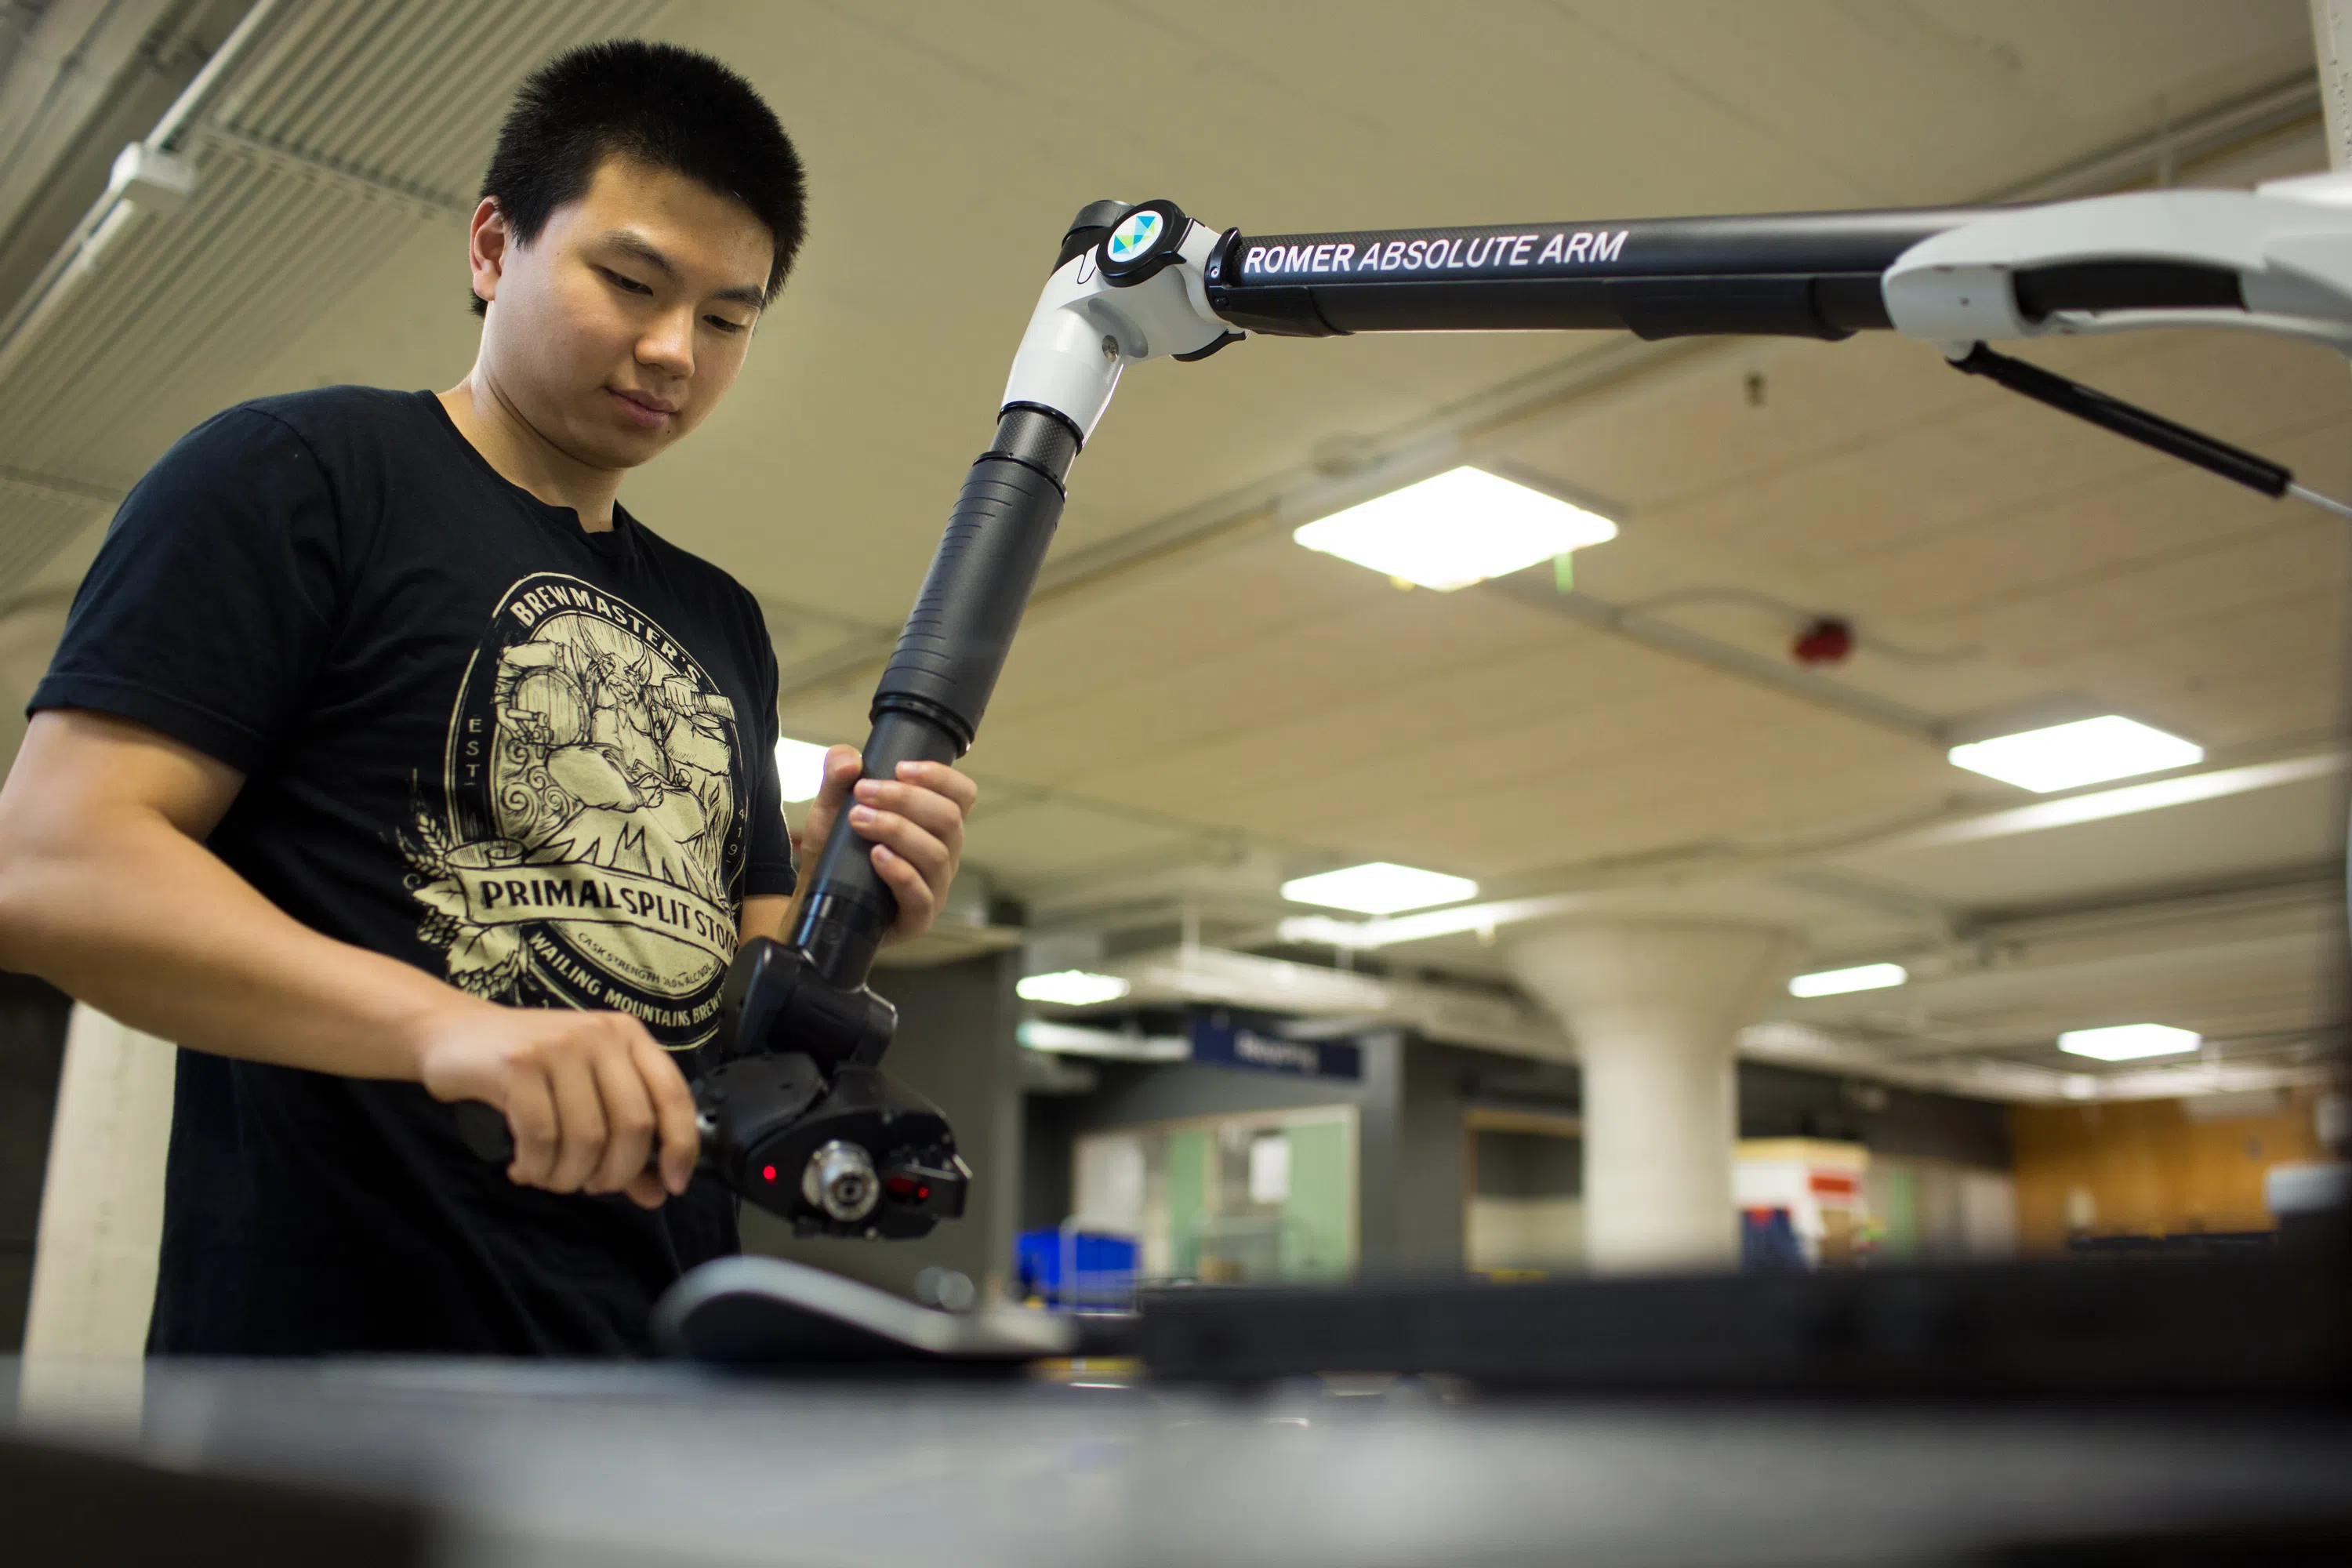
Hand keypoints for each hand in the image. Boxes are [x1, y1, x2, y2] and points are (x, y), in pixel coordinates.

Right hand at [414, 996, 697, 1206]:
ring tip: (549, 1176)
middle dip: (614, 1173)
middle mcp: (600, 1035)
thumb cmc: (528, 1069)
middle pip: (632, 1125)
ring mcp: (560, 1046)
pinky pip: (542, 1137)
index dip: (680, 1146)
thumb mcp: (584, 1094)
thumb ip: (622, 1142)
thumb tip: (656, 1193)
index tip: (672, 1184)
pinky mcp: (518, 1064)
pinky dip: (537, 1167)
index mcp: (628, 1037)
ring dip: (568, 1176)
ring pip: (587, 1139)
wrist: (454, 1033)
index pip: (673, 1095)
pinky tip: (524, 1167)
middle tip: (589, 1185)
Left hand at [792, 746, 978, 945]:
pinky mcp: (917, 919)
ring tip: (859, 820)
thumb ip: (836, 780)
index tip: (900, 767)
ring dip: (897, 830)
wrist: (817, 906)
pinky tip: (877, 857)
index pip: (962, 796)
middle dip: (906, 799)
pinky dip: (900, 871)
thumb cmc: (836, 858)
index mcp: (934, 825)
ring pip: (936, 854)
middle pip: (949, 819)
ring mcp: (934, 888)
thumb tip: (850, 760)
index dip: (941, 777)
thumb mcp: (830, 812)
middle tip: (864, 791)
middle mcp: (943, 854)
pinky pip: (921, 895)